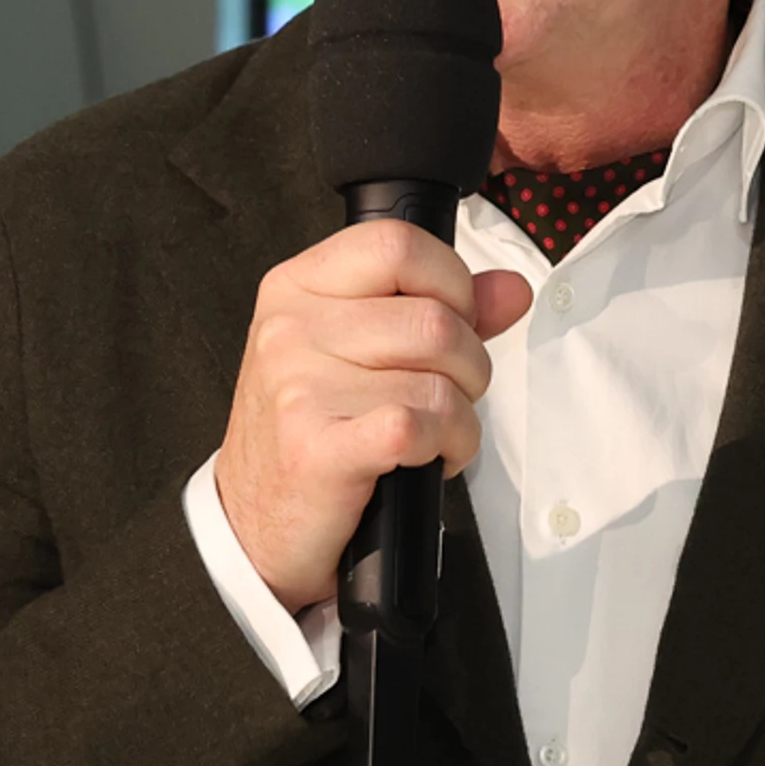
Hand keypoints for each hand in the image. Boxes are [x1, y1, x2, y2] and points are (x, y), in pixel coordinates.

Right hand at [215, 219, 533, 611]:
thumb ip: (439, 308)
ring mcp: (300, 388)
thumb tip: (511, 289)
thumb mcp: (357, 348)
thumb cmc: (309, 427)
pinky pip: (417, 427)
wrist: (253, 521)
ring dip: (460, 421)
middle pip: (435, 321)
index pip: (398, 244)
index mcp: (298, 287)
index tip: (454, 319)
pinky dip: (444, 448)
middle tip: (448, 395)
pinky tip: (424, 458)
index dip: (451, 281)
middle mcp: (291, 329)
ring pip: (438, 384)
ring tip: (433, 435)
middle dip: (470, 367)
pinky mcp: (318, 449)